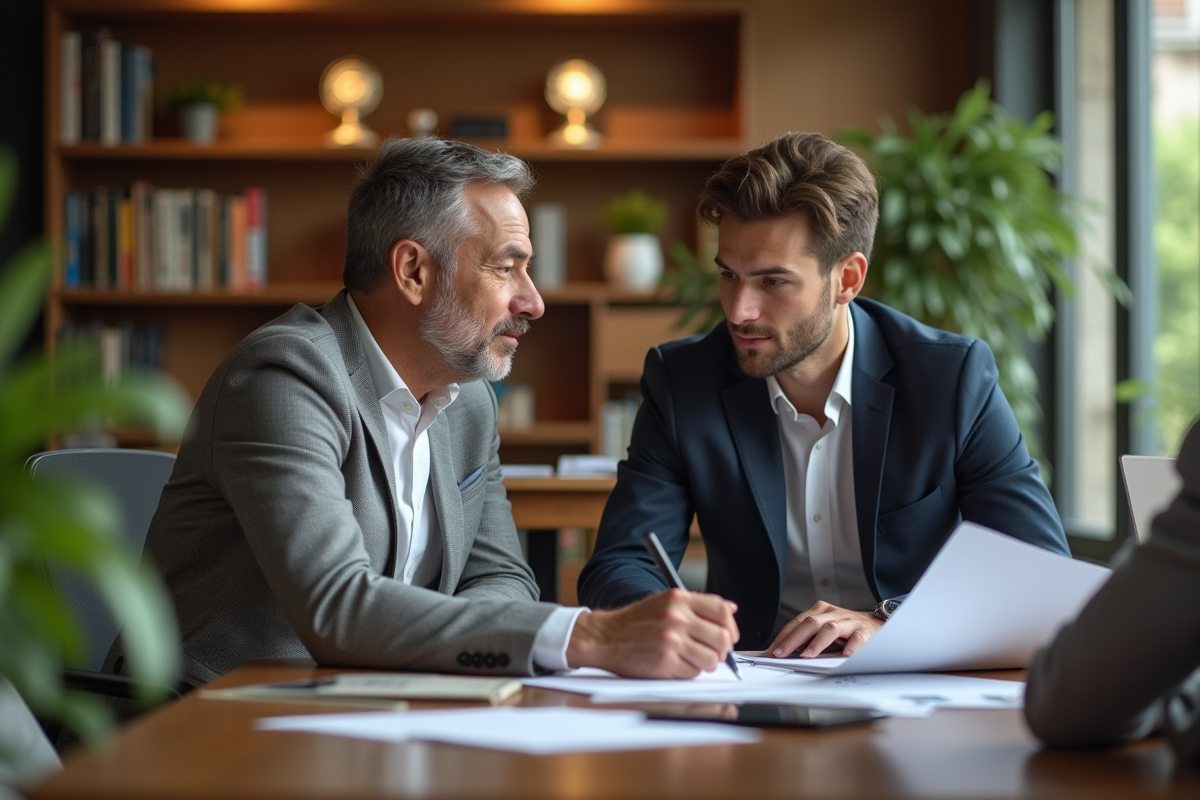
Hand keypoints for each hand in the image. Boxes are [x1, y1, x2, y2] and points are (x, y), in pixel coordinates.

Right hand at [566, 589, 738, 678]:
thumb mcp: (665, 602)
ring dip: (706, 664)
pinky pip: (693, 673)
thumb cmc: (636, 622)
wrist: (606, 637)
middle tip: (713, 653)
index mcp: (678, 599)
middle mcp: (677, 617)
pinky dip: (688, 672)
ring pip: (711, 659)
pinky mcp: (665, 661)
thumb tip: (731, 609)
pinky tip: (675, 664)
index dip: (731, 626)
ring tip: (692, 659)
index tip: (729, 636)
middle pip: (722, 638)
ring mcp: (671, 640)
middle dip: (721, 650)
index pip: (721, 610)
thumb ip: (697, 605)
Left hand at [767, 601, 881, 657]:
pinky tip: (844, 656)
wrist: (875, 624)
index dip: (784, 636)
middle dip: (793, 639)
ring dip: (817, 643)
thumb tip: (785, 653)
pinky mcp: (864, 630)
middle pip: (809, 623)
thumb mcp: (824, 631)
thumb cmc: (845, 631)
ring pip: (829, 628)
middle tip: (782, 653)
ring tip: (807, 656)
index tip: (772, 650)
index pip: (797, 622)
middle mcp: (832, 613)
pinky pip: (856, 638)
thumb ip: (808, 638)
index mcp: (819, 611)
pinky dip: (850, 647)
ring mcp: (848, 621)